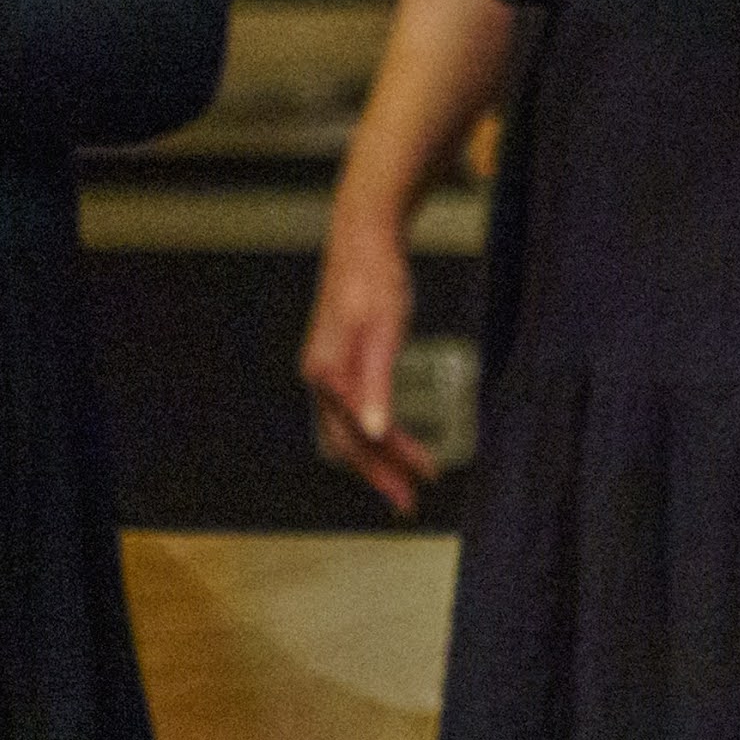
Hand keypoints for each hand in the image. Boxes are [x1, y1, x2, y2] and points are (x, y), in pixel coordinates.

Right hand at [299, 201, 440, 515]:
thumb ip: (376, 385)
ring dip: (379, 455)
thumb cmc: (376, 282)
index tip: (419, 487)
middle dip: (381, 473)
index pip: (359, 438)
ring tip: (410, 475)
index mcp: (328, 375)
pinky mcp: (338, 360)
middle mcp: (320, 378)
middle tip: (411, 500)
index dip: (389, 467)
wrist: (363, 239)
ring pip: (350, 428)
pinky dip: (374, 428)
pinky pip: (353, 409)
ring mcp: (325, 370)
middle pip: (350, 441)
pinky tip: (393, 435)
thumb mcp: (383, 332)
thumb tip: (374, 432)